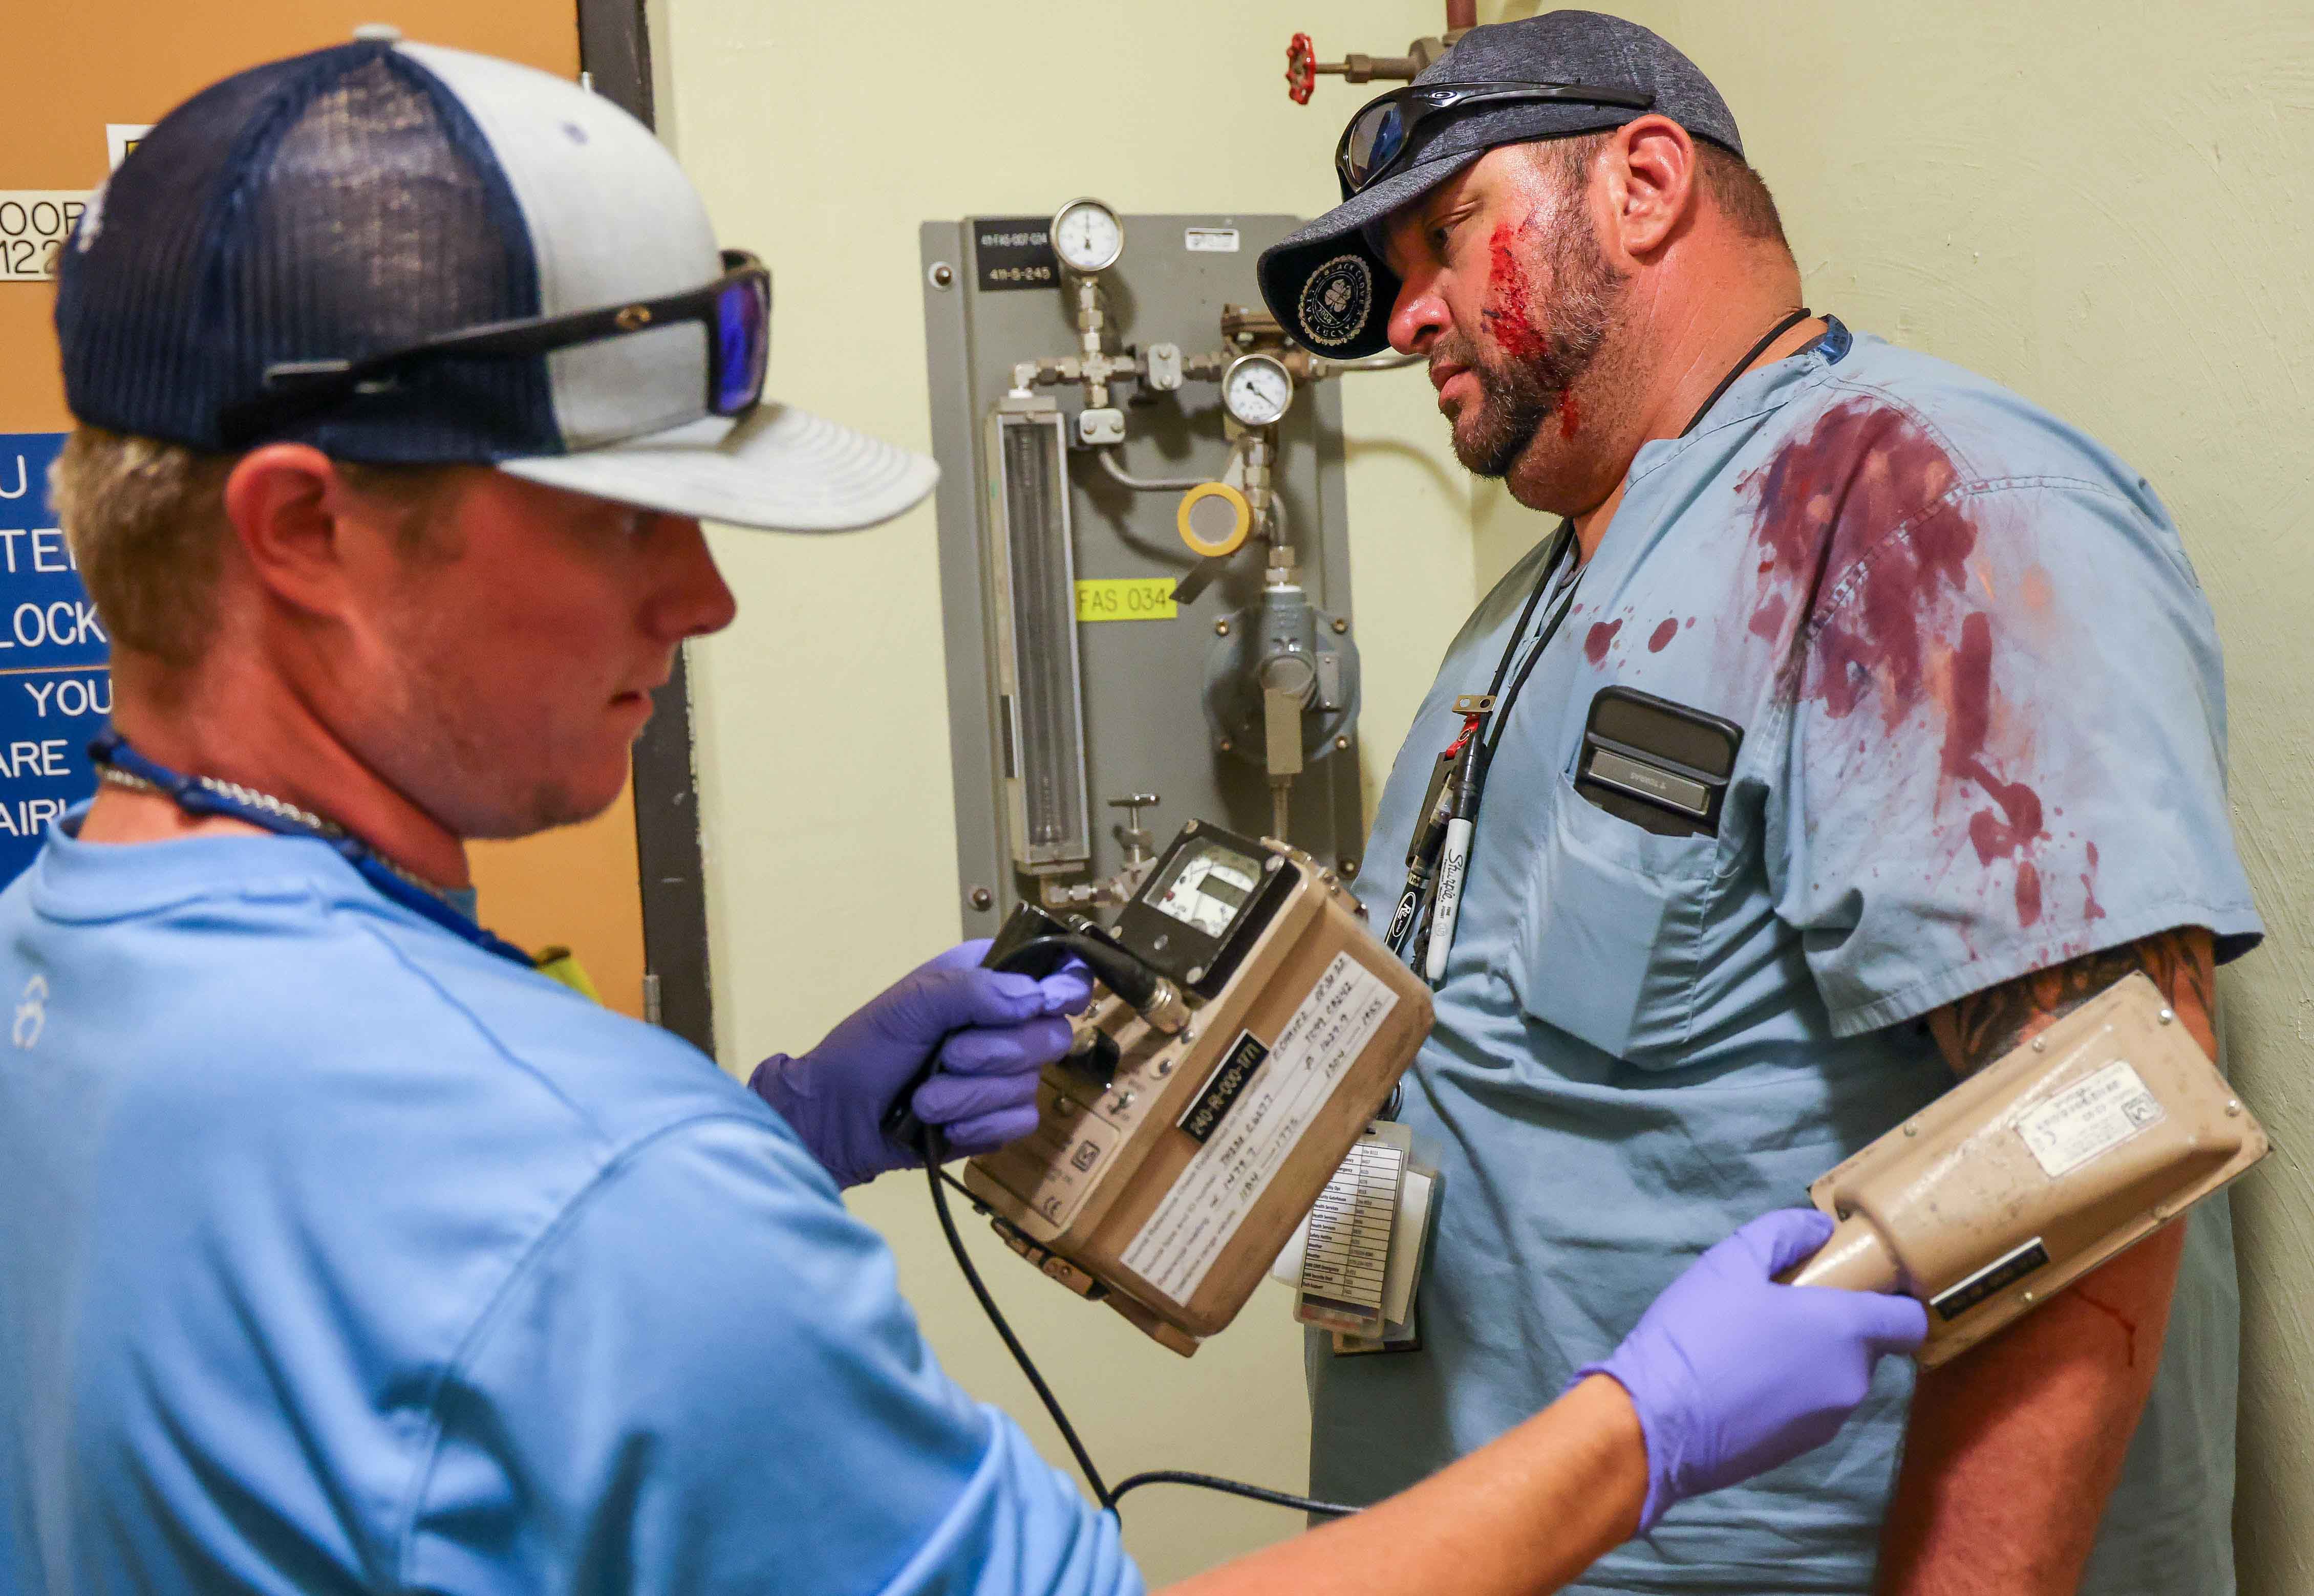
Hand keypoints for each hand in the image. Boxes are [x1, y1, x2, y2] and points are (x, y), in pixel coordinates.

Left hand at [749, 940, 1089, 1187]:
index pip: (1058, 973)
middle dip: (996, 1051)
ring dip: (970, 1095)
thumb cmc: (865, 1049)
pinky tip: (941, 1127)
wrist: (835, 1118)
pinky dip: (978, 1125)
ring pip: (1030, 1084)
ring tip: (924, 1099)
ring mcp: (1006, 1076)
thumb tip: (1035, 999)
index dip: (1067, 986)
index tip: (1049, 1002)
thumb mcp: (911, 1004)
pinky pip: (1019, 1122)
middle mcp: (1006, 1024)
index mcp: (989, 980)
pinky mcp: (999, 1121)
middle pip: (1052, 1035)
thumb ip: (973, 991)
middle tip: (947, 1056)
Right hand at [1576, 1209, 1926, 1530]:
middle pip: (1866, 1347)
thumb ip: (1784, 1233)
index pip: (1911, 1321)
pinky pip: (1810, 1409)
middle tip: (1780, 1310)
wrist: (1658, 1423)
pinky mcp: (1801, 1450)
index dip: (1898, 1300)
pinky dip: (1789, 1393)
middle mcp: (1852, 1380)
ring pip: (1835, 1378)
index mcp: (1846, 1330)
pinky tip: (1742, 1383)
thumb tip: (1820, 1229)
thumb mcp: (1731, 1261)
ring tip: (1752, 1347)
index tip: (1865, 1286)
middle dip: (1834, 1327)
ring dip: (1810, 1360)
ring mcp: (1829, 1421)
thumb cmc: (1699, 1332)